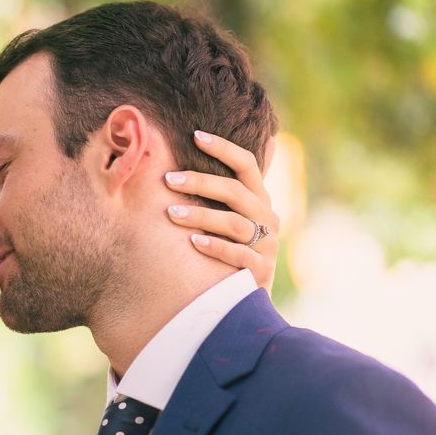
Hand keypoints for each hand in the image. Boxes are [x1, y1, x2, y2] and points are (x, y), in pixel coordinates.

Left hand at [163, 131, 278, 292]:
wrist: (247, 298)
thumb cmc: (233, 250)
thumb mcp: (234, 217)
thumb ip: (229, 190)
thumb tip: (231, 143)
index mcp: (259, 200)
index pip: (247, 165)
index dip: (223, 148)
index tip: (195, 135)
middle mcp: (267, 218)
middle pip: (235, 192)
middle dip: (200, 182)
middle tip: (168, 179)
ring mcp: (267, 245)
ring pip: (234, 223)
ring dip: (201, 216)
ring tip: (172, 213)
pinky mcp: (261, 270)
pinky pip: (238, 255)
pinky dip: (216, 247)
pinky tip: (193, 243)